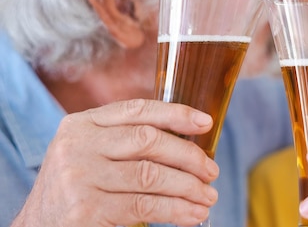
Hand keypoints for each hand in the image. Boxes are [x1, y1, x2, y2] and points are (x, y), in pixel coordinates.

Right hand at [11, 99, 218, 226]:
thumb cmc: (77, 188)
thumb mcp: (92, 153)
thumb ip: (126, 140)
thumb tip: (188, 140)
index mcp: (82, 124)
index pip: (137, 110)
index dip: (176, 113)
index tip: (206, 123)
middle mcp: (78, 145)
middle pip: (149, 141)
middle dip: (189, 156)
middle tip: (212, 172)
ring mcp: (80, 177)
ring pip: (151, 175)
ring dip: (188, 188)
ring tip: (208, 197)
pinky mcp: (85, 209)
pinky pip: (144, 206)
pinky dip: (175, 211)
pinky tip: (192, 215)